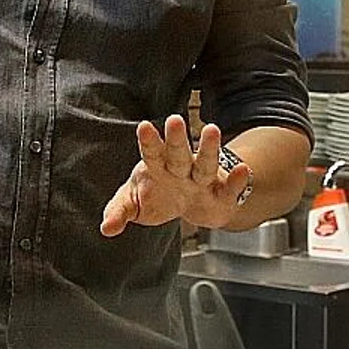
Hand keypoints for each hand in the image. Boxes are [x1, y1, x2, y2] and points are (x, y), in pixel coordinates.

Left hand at [101, 116, 248, 236]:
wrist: (192, 209)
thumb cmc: (159, 196)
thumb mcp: (134, 204)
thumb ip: (119, 212)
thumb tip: (106, 228)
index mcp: (157, 167)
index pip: (151, 153)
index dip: (148, 141)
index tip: (143, 126)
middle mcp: (181, 169)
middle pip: (178, 154)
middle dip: (176, 139)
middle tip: (174, 120)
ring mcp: (203, 181)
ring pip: (205, 165)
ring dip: (208, 149)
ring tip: (212, 130)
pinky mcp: (222, 196)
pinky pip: (230, 189)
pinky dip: (236, 180)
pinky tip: (242, 169)